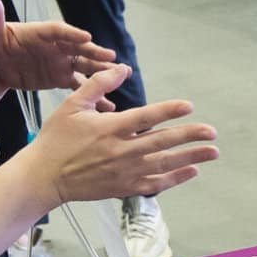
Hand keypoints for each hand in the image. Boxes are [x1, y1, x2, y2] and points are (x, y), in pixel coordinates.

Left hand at [0, 0, 114, 92]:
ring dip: (101, 70)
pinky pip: (78, 85)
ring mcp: (60, 62)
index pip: (59, 31)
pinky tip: (106, 102)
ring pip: (84, 65)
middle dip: (94, 52)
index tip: (86, 36)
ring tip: (119, 75)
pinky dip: (92, 92)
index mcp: (41, 32)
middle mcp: (55, 46)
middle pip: (78, 47)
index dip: (71, 33)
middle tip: (111, 56)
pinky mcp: (59, 78)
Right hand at [26, 66, 218, 203]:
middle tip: (212, 132)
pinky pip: (155, 184)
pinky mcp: (124, 188)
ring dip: (191, 157)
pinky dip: (175, 178)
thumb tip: (123, 68)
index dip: (169, 110)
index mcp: (110, 128)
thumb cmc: (57, 138)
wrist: (45, 176)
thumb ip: (99, 84)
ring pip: (164, 163)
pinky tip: (191, 171)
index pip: (147, 117)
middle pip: (163, 141)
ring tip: (212, 152)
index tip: (189, 106)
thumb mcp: (72, 104)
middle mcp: (121, 151)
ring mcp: (124, 172)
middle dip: (191, 136)